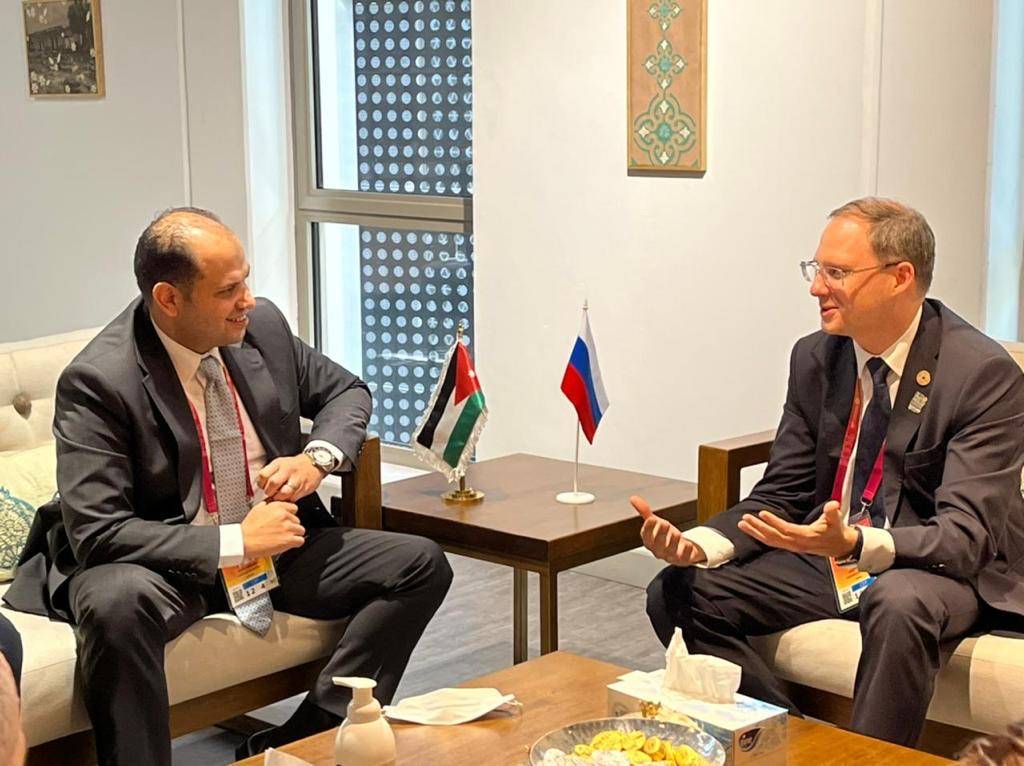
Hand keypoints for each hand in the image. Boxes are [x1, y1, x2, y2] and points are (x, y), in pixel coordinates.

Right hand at [240, 500, 304, 558]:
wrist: (243, 541)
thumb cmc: (248, 529)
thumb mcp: (256, 510)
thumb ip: (266, 505)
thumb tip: (269, 505)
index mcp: (277, 507)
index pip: (294, 508)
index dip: (290, 515)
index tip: (287, 520)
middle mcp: (284, 515)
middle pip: (298, 520)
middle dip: (291, 526)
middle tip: (283, 531)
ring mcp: (287, 527)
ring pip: (301, 530)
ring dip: (294, 535)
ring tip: (285, 538)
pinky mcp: (288, 539)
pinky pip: (300, 540)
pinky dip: (296, 543)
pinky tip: (289, 544)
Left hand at [257, 454, 325, 501]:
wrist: (314, 464)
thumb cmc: (294, 466)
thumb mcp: (280, 463)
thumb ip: (269, 473)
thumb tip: (260, 485)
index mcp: (279, 464)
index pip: (263, 475)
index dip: (261, 483)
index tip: (264, 486)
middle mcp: (288, 470)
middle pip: (273, 483)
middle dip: (270, 492)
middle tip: (272, 492)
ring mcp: (297, 479)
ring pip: (283, 493)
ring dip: (279, 497)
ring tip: (280, 496)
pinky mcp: (304, 488)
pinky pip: (293, 498)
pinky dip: (289, 499)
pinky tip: (289, 496)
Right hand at [631, 495, 706, 566]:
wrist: (679, 549)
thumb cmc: (664, 536)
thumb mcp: (655, 523)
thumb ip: (645, 512)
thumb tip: (634, 498)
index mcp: (650, 542)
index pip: (646, 537)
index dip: (648, 528)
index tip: (651, 519)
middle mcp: (659, 550)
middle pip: (657, 545)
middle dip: (660, 534)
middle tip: (664, 523)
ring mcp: (670, 556)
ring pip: (670, 552)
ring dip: (673, 542)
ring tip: (677, 533)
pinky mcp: (682, 559)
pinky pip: (684, 557)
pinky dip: (687, 551)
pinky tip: (689, 544)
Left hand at [737, 500, 857, 557]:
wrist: (839, 546)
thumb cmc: (835, 532)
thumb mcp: (836, 521)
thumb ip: (832, 513)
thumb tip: (832, 505)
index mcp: (806, 537)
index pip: (786, 529)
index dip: (773, 522)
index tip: (762, 513)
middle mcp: (796, 544)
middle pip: (773, 537)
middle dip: (758, 528)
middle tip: (745, 518)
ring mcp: (791, 546)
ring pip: (770, 540)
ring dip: (755, 532)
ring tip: (742, 524)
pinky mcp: (789, 545)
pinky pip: (772, 542)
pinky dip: (760, 536)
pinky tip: (751, 530)